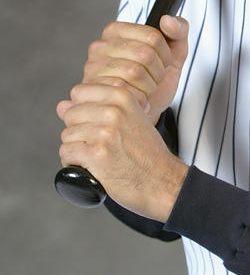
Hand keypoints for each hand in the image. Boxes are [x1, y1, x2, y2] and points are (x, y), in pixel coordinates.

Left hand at [57, 82, 187, 220]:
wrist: (163, 182)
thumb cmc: (147, 154)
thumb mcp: (131, 119)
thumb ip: (98, 108)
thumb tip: (61, 106)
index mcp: (122, 96)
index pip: (79, 92)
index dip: (82, 110)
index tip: (96, 124)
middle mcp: (113, 111)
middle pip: (70, 115)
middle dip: (78, 131)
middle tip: (98, 145)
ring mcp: (104, 132)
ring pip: (67, 135)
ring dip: (76, 149)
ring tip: (96, 157)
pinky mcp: (96, 155)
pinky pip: (67, 153)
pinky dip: (73, 164)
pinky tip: (90, 167)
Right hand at [80, 16, 188, 124]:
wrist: (144, 113)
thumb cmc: (155, 81)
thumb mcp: (174, 53)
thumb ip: (178, 31)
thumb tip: (167, 19)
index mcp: (116, 30)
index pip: (153, 36)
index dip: (165, 55)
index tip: (162, 62)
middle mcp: (100, 46)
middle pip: (145, 54)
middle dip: (158, 72)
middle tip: (153, 79)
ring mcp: (94, 68)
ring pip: (134, 72)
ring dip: (149, 86)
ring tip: (145, 89)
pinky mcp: (93, 90)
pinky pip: (124, 91)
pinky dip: (139, 99)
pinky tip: (138, 100)